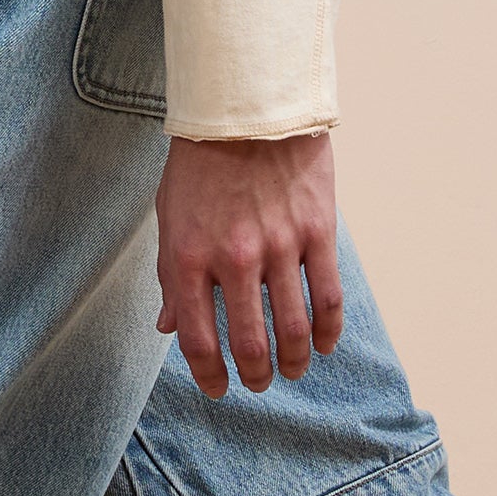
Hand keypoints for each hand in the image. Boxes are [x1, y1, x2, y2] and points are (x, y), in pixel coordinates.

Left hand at [154, 130, 341, 397]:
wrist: (248, 107)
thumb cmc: (200, 164)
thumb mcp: (169, 217)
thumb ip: (169, 276)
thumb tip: (168, 329)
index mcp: (188, 256)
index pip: (197, 339)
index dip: (208, 375)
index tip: (217, 388)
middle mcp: (233, 258)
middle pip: (250, 343)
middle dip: (254, 375)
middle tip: (257, 383)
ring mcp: (279, 246)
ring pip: (292, 328)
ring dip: (292, 362)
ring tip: (291, 372)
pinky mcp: (317, 232)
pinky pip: (327, 297)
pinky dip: (327, 331)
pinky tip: (322, 345)